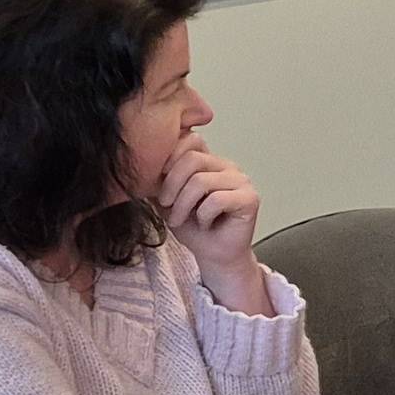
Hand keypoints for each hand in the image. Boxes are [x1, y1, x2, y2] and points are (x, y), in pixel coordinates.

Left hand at [158, 141, 264, 289]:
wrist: (213, 255)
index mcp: (209, 161)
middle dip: (171, 185)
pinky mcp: (250, 199)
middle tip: (164, 205)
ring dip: (183, 205)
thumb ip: (160, 177)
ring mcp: (241, 181)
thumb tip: (144, 160)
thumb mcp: (167, 198)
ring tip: (179, 220)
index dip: (169, 157)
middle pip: (192, 159)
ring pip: (201, 181)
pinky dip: (204, 216)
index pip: (191, 139)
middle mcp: (227, 166)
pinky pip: (217, 200)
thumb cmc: (193, 228)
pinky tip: (205, 224)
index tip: (158, 182)